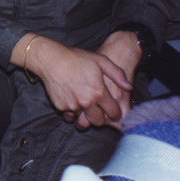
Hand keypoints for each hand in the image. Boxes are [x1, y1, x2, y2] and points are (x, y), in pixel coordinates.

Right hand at [13, 34, 131, 130]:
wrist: (50, 59)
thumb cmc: (76, 58)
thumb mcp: (100, 60)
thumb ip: (117, 74)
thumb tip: (129, 87)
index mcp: (98, 92)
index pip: (114, 113)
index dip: (116, 114)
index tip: (114, 112)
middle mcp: (86, 102)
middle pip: (99, 122)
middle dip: (102, 118)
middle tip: (100, 111)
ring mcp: (72, 106)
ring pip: (84, 120)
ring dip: (86, 116)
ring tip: (85, 106)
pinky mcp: (60, 107)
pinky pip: (70, 116)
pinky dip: (72, 112)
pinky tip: (73, 102)